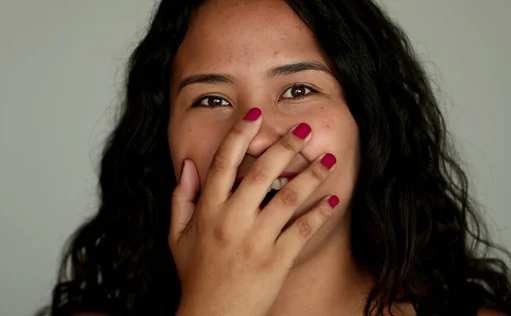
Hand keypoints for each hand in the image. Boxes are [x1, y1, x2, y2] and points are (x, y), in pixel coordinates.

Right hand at [169, 108, 339, 315]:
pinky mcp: (277, 259)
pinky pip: (302, 230)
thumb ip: (181, 198)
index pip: (224, 163)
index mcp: (208, 210)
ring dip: (311, 175)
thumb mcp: (177, 236)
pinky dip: (319, 214)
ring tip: (329, 160)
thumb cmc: (195, 275)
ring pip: (288, 197)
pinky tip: (333, 200)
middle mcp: (232, 220)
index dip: (240, 135)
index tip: (256, 115)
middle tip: (303, 130)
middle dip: (284, 146)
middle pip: (261, 173)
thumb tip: (188, 164)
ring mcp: (256, 240)